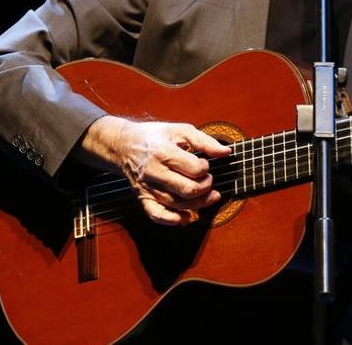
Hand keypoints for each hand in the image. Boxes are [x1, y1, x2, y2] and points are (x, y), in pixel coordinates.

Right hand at [81, 115, 232, 224]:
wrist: (125, 145)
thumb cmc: (155, 136)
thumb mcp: (181, 130)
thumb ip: (205, 141)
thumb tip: (226, 152)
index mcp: (164, 152)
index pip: (194, 169)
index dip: (205, 168)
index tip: (204, 164)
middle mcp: (154, 172)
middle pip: (188, 189)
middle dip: (205, 187)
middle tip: (208, 180)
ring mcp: (147, 187)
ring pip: (177, 204)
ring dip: (198, 204)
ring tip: (209, 196)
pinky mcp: (143, 198)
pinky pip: (158, 216)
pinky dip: (174, 220)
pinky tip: (188, 216)